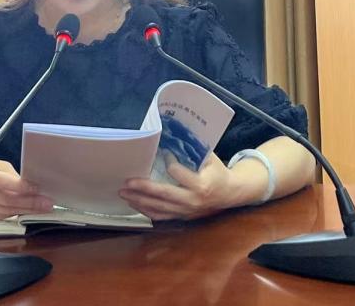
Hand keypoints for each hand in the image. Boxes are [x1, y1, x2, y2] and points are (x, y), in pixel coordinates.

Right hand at [0, 159, 53, 219]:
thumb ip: (11, 174)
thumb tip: (29, 184)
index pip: (6, 182)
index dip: (22, 187)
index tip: (37, 188)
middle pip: (9, 200)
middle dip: (31, 203)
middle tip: (47, 203)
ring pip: (8, 211)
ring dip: (27, 210)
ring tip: (43, 208)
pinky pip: (4, 216)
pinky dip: (17, 213)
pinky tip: (28, 211)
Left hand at [117, 153, 239, 220]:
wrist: (230, 194)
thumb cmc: (218, 172)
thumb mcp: (211, 158)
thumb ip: (194, 150)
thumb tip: (171, 137)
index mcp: (201, 184)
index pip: (177, 173)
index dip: (169, 162)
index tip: (164, 153)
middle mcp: (192, 201)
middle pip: (163, 195)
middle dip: (143, 189)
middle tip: (126, 182)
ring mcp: (186, 212)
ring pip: (158, 209)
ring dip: (139, 201)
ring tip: (124, 193)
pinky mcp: (182, 217)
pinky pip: (160, 217)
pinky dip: (146, 211)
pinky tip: (134, 204)